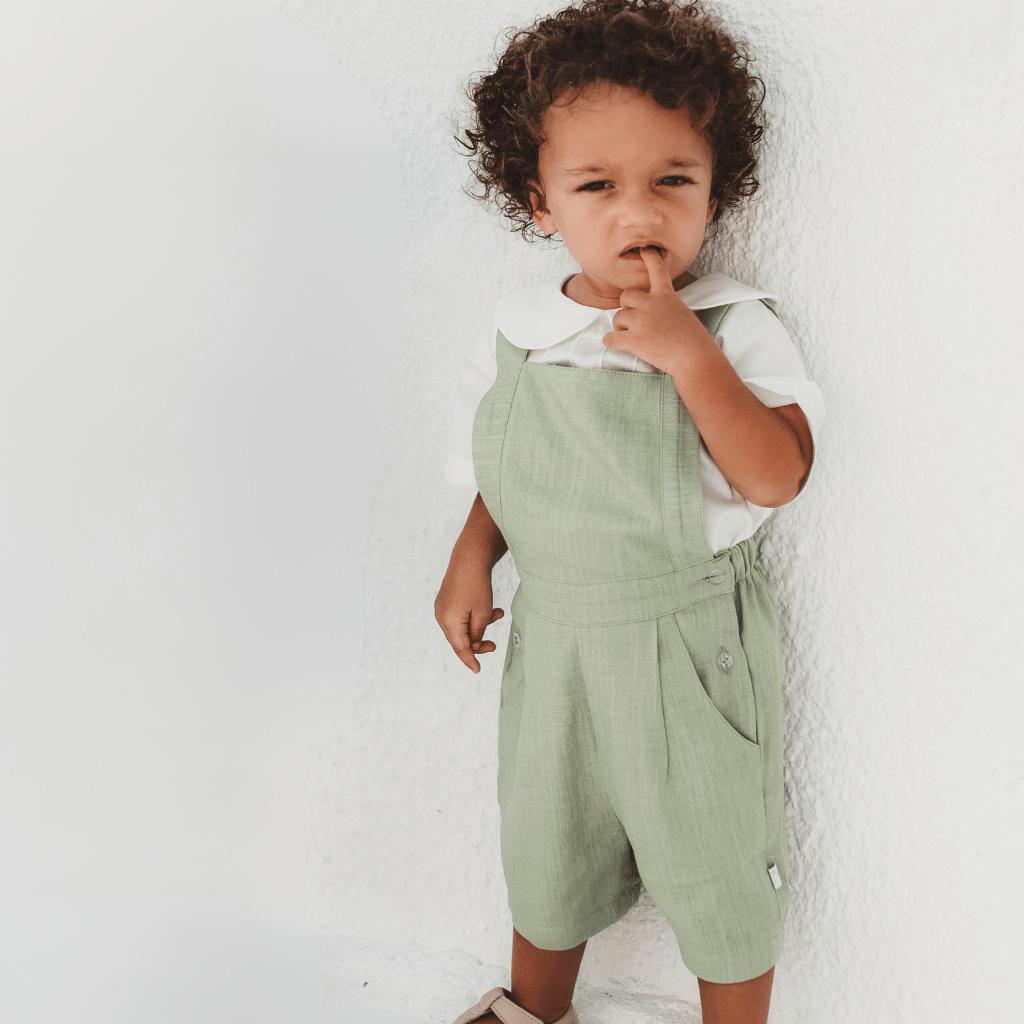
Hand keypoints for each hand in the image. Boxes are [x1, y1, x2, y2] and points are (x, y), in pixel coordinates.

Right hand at [434, 563, 503, 673]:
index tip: (478, 670)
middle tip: (493, 645)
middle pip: (460, 639)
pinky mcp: (446, 601)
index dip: (470, 660)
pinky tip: (491, 609)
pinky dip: (474, 617)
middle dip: (478, 642)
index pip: (460, 649)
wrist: (469, 559)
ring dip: (479, 626)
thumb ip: (477, 633)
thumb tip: (474, 642)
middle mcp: (441, 617)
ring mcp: (442, 608)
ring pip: (462, 627)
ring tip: (497, 615)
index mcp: (449, 622)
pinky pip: (460, 616)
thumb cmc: (477, 586)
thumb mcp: (482, 614)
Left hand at [603, 247, 714, 376]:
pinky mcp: (633, 340)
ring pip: (617, 318)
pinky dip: (611, 341)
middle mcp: (651, 304)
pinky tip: (617, 344)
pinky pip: (610, 338)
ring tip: (635, 337)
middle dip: (626, 307)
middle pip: (625, 296)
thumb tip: (650, 311)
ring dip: (621, 327)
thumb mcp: (682, 312)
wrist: (694, 358)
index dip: (649, 258)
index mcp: (665, 295)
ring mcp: (640, 321)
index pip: (656, 270)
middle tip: (634, 320)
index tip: (644, 250)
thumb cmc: (693, 340)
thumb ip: (665, 306)